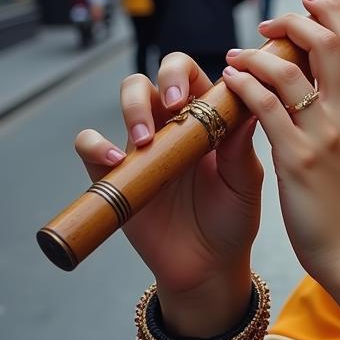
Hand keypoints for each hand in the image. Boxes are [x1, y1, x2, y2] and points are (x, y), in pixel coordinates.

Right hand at [74, 55, 262, 309]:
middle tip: (174, 103)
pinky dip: (95, 144)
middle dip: (163, 78)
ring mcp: (144, 146)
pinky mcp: (115, 175)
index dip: (193, 72)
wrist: (209, 267)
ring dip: (133, 107)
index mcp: (210, 118)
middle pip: (158, 77)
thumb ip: (243, 146)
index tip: (199, 91)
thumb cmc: (234, 218)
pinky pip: (90, 146)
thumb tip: (249, 104)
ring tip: (146, 137)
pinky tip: (116, 160)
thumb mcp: (246, 181)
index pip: (196, 75)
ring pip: (127, 99)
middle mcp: (175, 125)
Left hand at [221, 0, 339, 290]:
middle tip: (269, 21)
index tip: (306, 2)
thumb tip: (322, 83)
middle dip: (295, 21)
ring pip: (290, 70)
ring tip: (236, 55)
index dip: (328, 14)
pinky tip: (230, 82)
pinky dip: (245, 87)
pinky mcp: (298, 160)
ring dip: (257, 54)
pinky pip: (265, 108)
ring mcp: (325, 135)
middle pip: (325, 43)